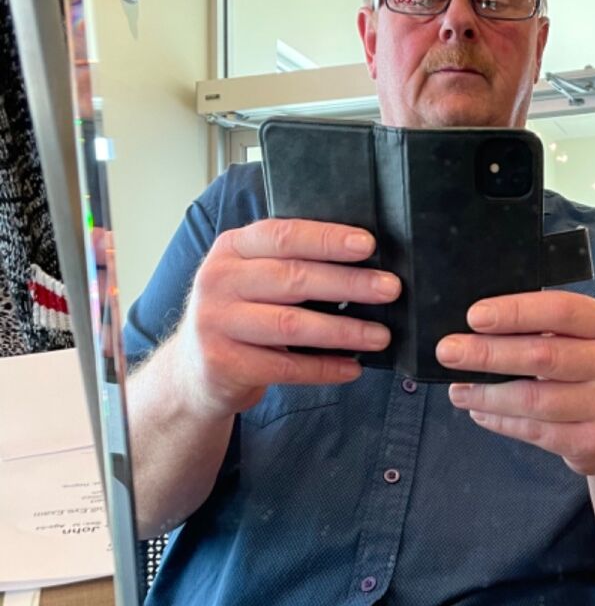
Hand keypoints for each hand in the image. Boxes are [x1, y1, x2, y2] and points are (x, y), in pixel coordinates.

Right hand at [173, 218, 399, 420]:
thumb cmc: (240, 316)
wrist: (194, 370)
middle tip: (389, 289)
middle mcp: (218, 281)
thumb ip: (290, 263)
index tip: (368, 245)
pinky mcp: (224, 364)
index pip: (283, 235)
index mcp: (231, 249)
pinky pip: (286, 366)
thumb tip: (363, 261)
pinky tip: (353, 367)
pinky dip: (324, 368)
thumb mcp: (252, 278)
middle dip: (348, 283)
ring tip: (381, 335)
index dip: (327, 239)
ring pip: (291, 324)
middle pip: (293, 278)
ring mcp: (216, 323)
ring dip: (344, 331)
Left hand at [436, 291, 594, 475]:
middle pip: (543, 356)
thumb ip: (545, 330)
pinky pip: (534, 431)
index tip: (474, 316)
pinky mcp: (593, 443)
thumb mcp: (585, 340)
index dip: (515, 312)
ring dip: (486, 394)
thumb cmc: (593, 372)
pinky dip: (500, 421)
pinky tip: (480, 411)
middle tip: (448, 351)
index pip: (561, 311)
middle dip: (488, 353)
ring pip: (533, 400)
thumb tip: (477, 328)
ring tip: (457, 389)